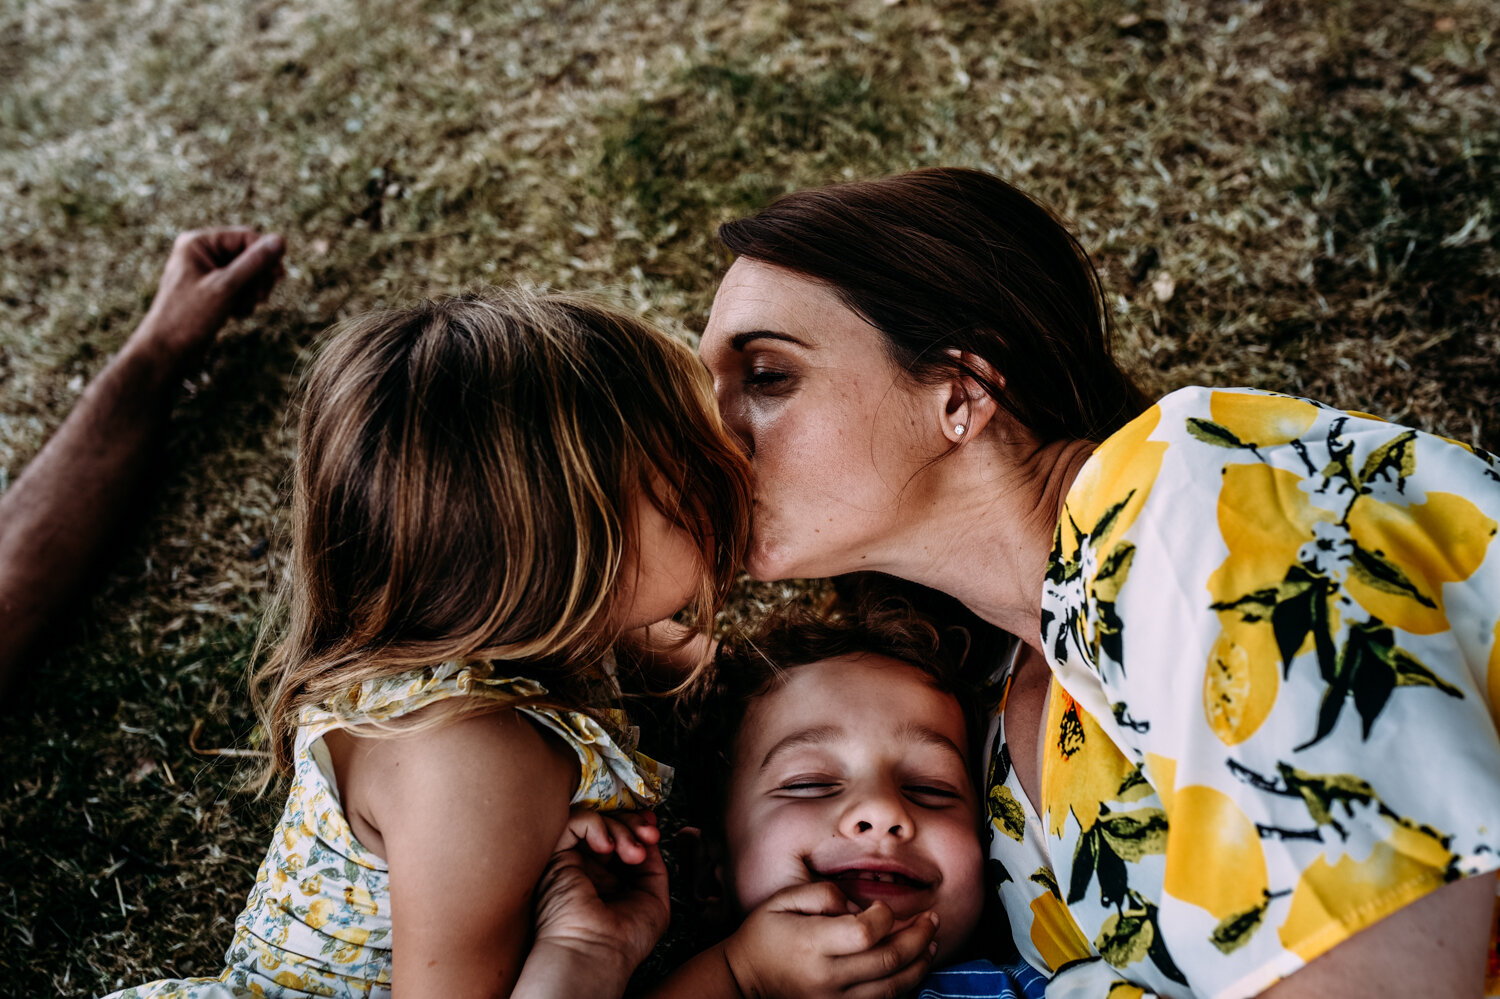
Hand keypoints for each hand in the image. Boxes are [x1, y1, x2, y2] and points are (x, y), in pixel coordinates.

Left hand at [135, 227, 285, 369]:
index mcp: (198, 243)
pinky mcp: (212, 291)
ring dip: (252, 292)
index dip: (264, 256)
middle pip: (248, 255)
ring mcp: (206, 272)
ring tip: (242, 308)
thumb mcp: (226, 287)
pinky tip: (235, 314)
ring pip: (247, 274)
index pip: (246, 237)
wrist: (167, 351)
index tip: (277, 278)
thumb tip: (280, 240)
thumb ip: (254, 263)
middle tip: (261, 297)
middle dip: (258, 277)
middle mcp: (201, 253)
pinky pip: (240, 288)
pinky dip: (244, 301)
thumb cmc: (189, 316)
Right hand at [531, 809, 670, 981]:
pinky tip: (608, 848)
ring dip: (621, 828)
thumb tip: (650, 841)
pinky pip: (574, 821)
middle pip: (610, 824)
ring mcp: (572, 861)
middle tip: (649, 836)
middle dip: (634, 824)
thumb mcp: (654, 900)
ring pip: (595, 820)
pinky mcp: (556, 857)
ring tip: (633, 853)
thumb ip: (654, 868)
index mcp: (608, 879)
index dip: (638, 827)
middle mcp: (588, 868)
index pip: (621, 838)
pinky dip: (596, 825)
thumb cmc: (623, 941)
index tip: (653, 830)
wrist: (596, 955)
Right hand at [723, 881, 937, 998]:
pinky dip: (902, 986)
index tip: (884, 908)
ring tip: (931, 943)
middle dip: (918, 937)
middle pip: (888, 960)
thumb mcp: (782, 900)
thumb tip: (857, 906)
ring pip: (892, 988)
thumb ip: (823, 893)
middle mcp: (827, 977)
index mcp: (813, 944)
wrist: (743, 981)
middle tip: (933, 919)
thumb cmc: (763, 935)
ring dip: (919, 965)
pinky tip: (911, 968)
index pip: (866, 932)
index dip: (886, 916)